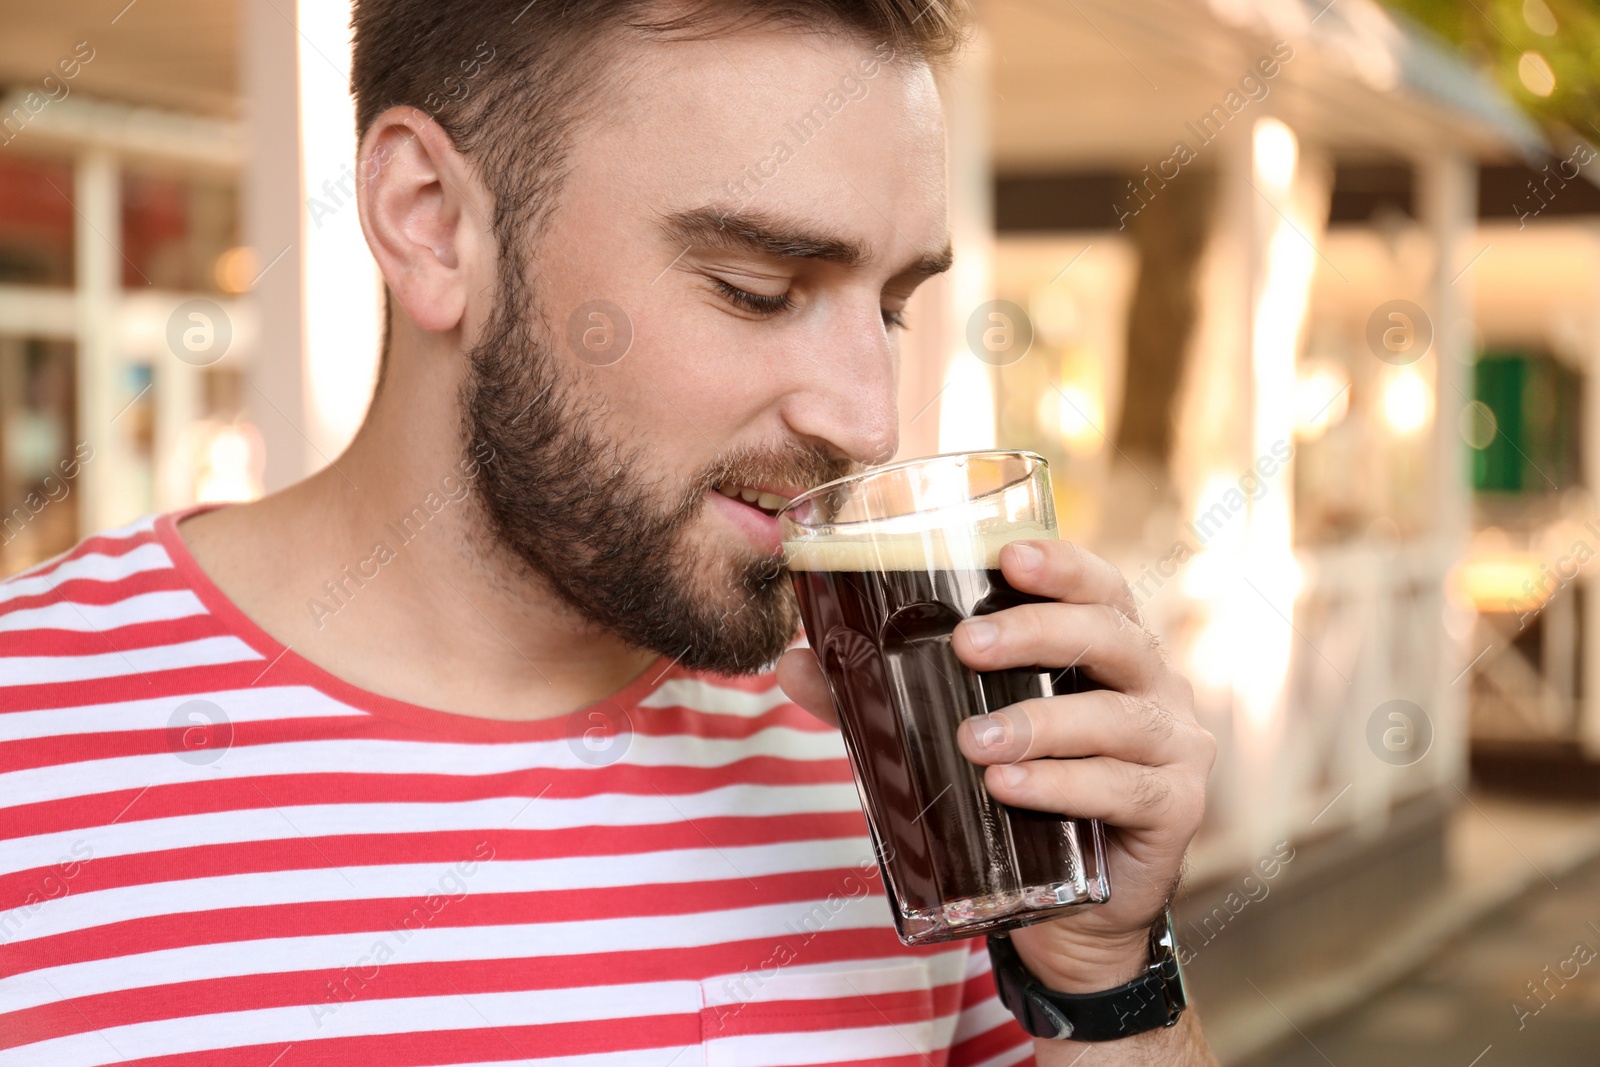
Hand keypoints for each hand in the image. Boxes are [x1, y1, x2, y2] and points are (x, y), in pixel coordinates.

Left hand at [776, 538, 1215, 993]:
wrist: (1072, 911)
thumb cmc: (1016, 792)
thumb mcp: (949, 735)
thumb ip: (878, 699)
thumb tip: (791, 664)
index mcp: (1105, 650)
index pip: (1098, 586)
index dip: (1062, 563)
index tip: (1006, 555)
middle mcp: (1153, 685)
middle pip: (1112, 635)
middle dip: (1039, 631)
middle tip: (967, 644)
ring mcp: (1174, 747)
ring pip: (1116, 716)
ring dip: (1040, 722)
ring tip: (973, 740)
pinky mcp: (1176, 809)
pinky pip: (1122, 788)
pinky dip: (1063, 785)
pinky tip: (1010, 787)